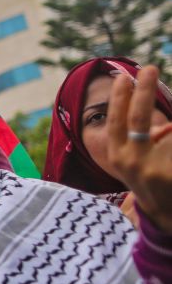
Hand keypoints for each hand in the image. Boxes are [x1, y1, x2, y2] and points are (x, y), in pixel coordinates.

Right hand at [107, 66, 171, 232]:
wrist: (164, 215)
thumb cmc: (148, 179)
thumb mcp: (134, 160)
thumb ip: (141, 138)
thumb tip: (157, 117)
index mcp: (118, 156)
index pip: (116, 121)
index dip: (120, 97)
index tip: (125, 76)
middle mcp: (131, 162)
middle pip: (137, 119)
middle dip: (142, 91)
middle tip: (149, 68)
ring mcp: (152, 170)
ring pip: (165, 132)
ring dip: (168, 122)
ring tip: (166, 123)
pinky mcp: (169, 175)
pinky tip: (169, 135)